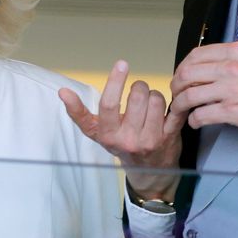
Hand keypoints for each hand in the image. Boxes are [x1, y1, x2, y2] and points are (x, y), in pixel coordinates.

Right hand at [59, 60, 185, 200]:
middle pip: (137, 95)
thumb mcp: (98, 133)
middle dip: (139, 87)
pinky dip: (174, 102)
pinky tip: (170, 106)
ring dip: (155, 96)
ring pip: (156, 98)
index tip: (121, 64)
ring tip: (151, 106)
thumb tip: (63, 92)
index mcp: (108, 135)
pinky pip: (175, 108)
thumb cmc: (121, 145)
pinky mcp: (171, 138)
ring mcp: (151, 140)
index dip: (114, 82)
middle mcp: (129, 139)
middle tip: (139, 94)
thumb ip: (80, 113)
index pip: (109, 105)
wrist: (148, 174)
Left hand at [170, 41, 237, 132]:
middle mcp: (229, 68)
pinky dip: (193, 120)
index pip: (195, 55)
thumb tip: (204, 67)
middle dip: (176, 87)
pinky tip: (195, 122)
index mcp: (233, 53)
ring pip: (189, 96)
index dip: (182, 67)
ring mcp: (230, 89)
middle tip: (177, 94)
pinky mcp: (232, 111)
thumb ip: (228, 60)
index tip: (181, 76)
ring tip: (182, 110)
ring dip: (180, 105)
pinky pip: (200, 115)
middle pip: (186, 75)